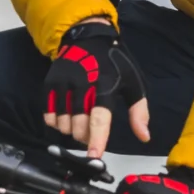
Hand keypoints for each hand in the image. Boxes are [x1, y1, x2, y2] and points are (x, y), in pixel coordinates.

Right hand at [43, 19, 149, 157]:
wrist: (87, 37)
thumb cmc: (113, 63)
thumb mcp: (133, 82)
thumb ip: (139, 112)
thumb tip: (144, 136)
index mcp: (104, 85)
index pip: (100, 118)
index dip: (97, 139)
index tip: (94, 156)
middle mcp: (81, 85)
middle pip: (79, 127)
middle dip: (86, 137)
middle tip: (92, 131)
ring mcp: (63, 84)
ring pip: (63, 125)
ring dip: (72, 130)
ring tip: (80, 120)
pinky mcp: (50, 84)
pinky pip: (49, 116)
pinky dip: (57, 122)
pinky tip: (67, 114)